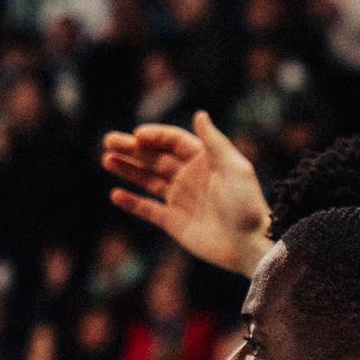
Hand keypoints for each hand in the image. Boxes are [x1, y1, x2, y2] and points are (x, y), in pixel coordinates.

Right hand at [102, 111, 270, 276]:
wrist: (251, 245)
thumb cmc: (247, 205)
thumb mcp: (235, 168)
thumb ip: (215, 142)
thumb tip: (200, 114)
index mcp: (204, 161)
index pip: (173, 142)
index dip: (155, 136)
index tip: (138, 136)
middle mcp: (190, 178)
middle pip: (155, 158)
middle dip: (132, 149)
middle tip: (109, 141)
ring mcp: (181, 200)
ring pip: (149, 180)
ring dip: (128, 170)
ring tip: (107, 160)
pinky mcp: (176, 223)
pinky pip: (149, 210)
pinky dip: (133, 203)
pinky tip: (116, 194)